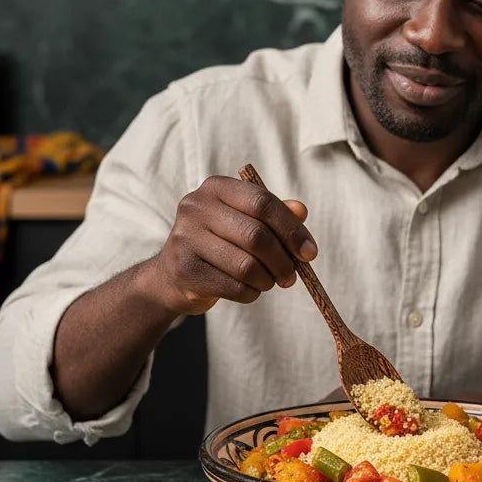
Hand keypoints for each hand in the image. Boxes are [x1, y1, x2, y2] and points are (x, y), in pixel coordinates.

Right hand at [140, 175, 316, 315]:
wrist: (171, 276)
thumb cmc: (218, 243)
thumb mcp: (244, 221)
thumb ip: (273, 214)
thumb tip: (302, 211)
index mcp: (216, 187)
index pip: (263, 202)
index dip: (292, 229)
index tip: (310, 253)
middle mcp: (196, 207)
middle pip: (256, 236)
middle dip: (283, 261)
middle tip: (291, 277)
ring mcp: (185, 238)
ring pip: (246, 266)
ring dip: (267, 280)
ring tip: (269, 283)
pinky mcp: (184, 271)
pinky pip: (233, 287)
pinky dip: (250, 293)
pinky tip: (250, 291)